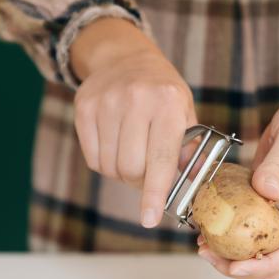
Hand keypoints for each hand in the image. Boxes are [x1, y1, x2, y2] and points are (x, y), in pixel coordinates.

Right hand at [70, 19, 196, 227]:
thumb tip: (194, 187)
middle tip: (148, 173)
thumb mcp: (184, 114)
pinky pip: (93, 159)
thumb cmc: (163, 94)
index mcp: (168, 104)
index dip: (154, 194)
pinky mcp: (84, 108)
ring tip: (133, 153)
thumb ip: (190, 151)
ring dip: (122, 173)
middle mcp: (135, 101)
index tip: (149, 219)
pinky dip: (105, 163)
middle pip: (131, 169)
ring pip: (110, 167)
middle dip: (140, 182)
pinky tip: (115, 145)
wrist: (125, 58)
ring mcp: (106, 103)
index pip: (160, 160)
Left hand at [198, 63, 278, 278]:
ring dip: (228, 255)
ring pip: (254, 248)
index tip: (237, 266)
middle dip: (241, 268)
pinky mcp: (258, 200)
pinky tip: (203, 225)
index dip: (265, 266)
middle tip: (208, 254)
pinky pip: (242, 226)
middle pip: (271, 261)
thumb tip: (263, 191)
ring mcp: (273, 211)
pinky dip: (224, 232)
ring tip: (201, 245)